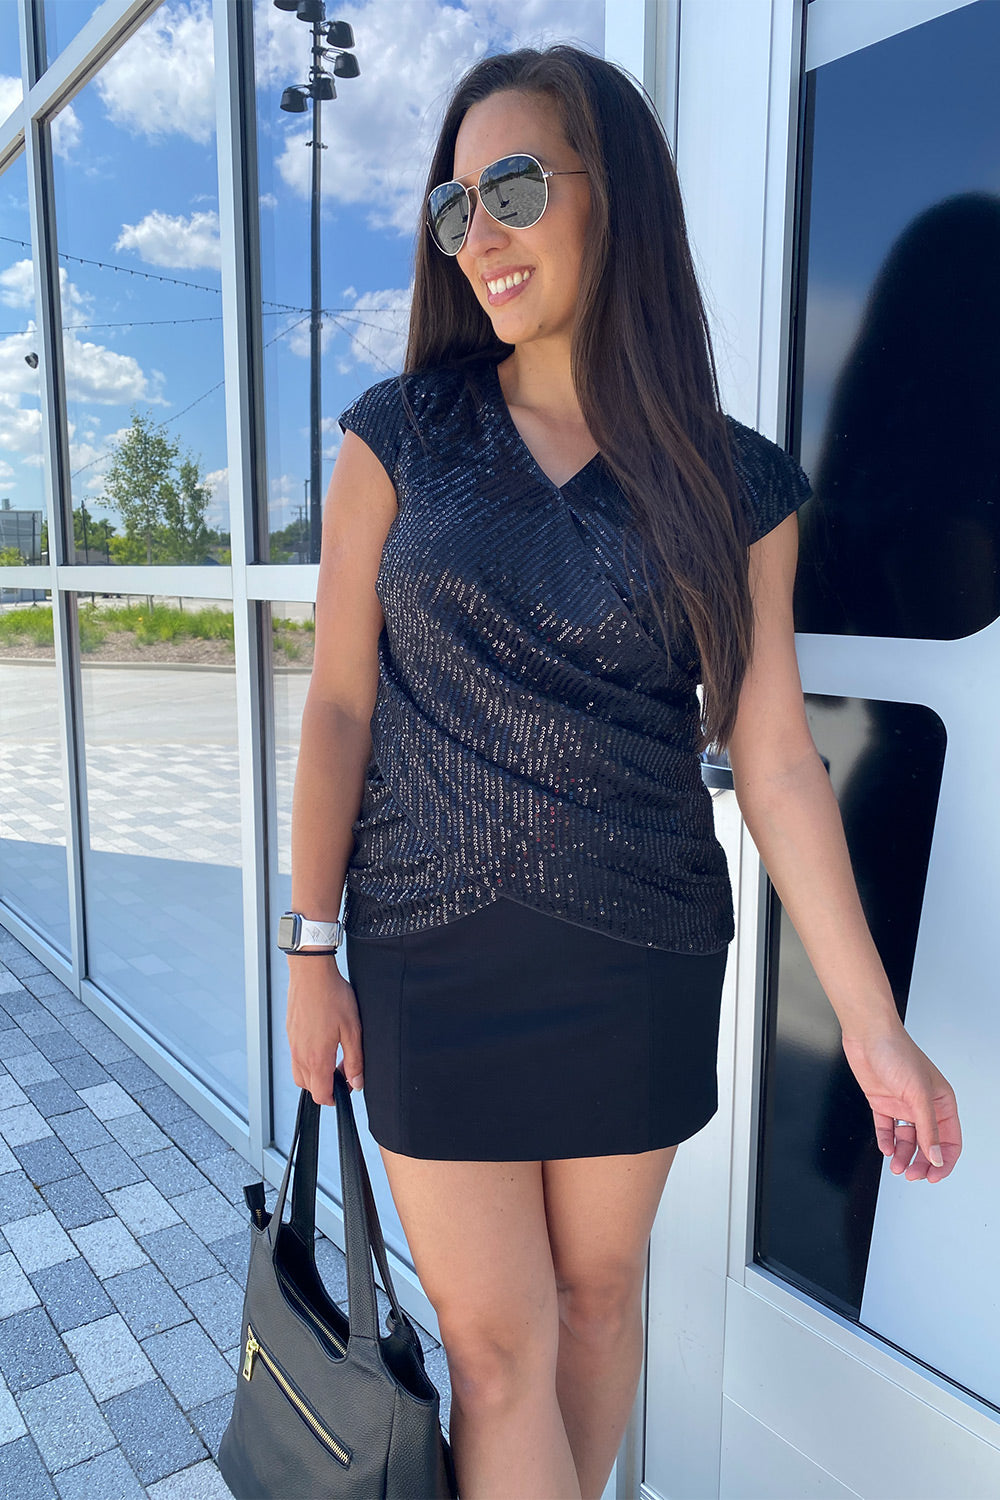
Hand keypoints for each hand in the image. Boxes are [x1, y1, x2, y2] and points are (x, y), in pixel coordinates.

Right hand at [285, 956, 364, 1105]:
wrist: (311, 973)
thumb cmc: (332, 996)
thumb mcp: (353, 1030)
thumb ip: (355, 1060)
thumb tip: (356, 1082)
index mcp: (316, 1058)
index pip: (320, 1094)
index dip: (334, 1098)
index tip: (345, 1091)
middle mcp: (300, 1054)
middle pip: (308, 1087)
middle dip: (325, 1086)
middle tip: (342, 1072)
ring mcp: (293, 1044)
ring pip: (300, 1073)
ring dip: (315, 1073)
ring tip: (333, 1058)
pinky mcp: (290, 1033)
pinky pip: (296, 1056)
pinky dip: (308, 1059)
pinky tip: (323, 1042)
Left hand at [840, 1022, 960, 1181]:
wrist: (867, 1035)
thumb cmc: (897, 1053)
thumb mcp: (918, 1095)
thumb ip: (928, 1129)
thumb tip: (936, 1158)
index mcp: (941, 1102)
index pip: (949, 1140)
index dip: (943, 1161)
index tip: (933, 1176)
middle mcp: (923, 1105)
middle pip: (927, 1144)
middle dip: (921, 1163)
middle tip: (911, 1175)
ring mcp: (902, 1104)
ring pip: (907, 1139)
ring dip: (903, 1155)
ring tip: (896, 1167)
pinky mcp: (882, 1102)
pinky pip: (886, 1128)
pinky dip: (887, 1141)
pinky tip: (886, 1149)